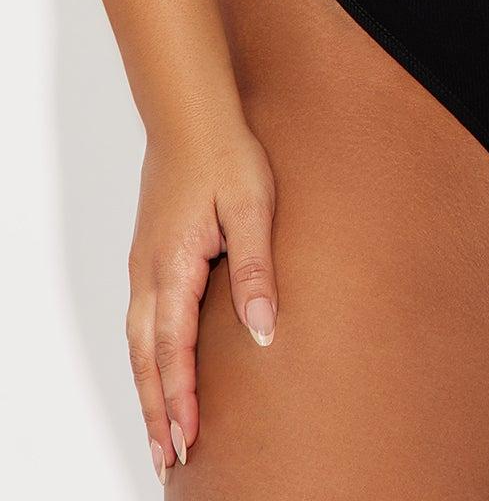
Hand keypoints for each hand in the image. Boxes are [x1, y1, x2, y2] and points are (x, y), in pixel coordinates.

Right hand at [125, 118, 277, 483]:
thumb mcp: (253, 207)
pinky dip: (144, 361)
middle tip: (168, 460)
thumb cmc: (226, 155)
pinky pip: (140, 324)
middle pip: (146, 361)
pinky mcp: (149, 258)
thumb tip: (264, 328)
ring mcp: (144, 267)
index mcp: (174, 268)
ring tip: (160, 435)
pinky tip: (155, 374)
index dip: (180, 399)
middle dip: (157, 412)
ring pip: (137, 346)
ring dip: (148, 392)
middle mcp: (149, 275)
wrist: (190, 115)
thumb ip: (256, 269)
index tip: (188, 441)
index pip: (174, 350)